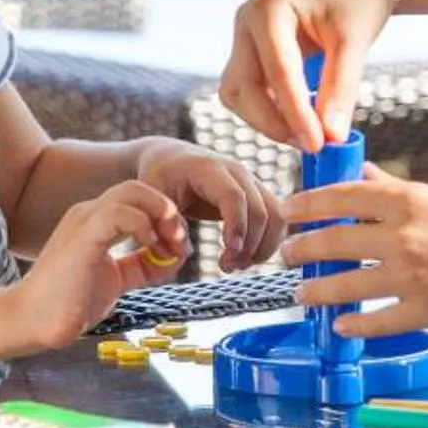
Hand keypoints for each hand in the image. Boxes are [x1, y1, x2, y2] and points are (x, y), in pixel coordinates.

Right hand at [10, 181, 185, 348]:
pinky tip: (150, 248)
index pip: (139, 200)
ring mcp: (84, 221)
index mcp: (95, 221)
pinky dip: (143, 225)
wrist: (33, 321)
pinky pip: (118, 213)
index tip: (180, 249)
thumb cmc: (70, 303)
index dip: (166, 219)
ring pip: (132, 191)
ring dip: (162, 214)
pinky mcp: (82, 236)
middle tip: (181, 242)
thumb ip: (142, 266)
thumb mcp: (117, 280)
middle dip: (169, 211)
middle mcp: (89, 214)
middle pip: (139, 188)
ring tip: (171, 245)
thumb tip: (173, 258)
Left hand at [136, 140, 285, 269]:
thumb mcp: (152, 197)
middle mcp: (236, 171)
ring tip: (238, 265)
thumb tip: (183, 251)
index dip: (236, 226)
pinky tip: (248, 258)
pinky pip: (276, 219)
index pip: (233, 196)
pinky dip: (269, 242)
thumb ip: (163, 224)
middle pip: (260, 209)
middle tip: (228, 267)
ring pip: (276, 215)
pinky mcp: (257, 194)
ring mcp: (251, 182)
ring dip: (264, 247)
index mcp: (208, 168)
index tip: (230, 254)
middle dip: (250, 245)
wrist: (171, 160)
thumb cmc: (159, 178)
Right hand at [221, 0, 399, 150]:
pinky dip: (273, 111)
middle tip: (314, 145)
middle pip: (242, 88)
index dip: (296, 113)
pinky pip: (251, 93)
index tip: (320, 144)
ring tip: (311, 134)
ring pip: (239, 95)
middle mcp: (246, 22)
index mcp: (268, 8)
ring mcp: (245, 38)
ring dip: (268, 120)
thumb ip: (341, 88)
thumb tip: (332, 137)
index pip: (277, 71)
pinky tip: (305, 121)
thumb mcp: (355, 40)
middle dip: (273, 121)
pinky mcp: (253, 54)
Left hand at [279, 166, 427, 336]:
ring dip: (316, 290)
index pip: (341, 196)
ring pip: (346, 285)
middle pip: (333, 241)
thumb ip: (395, 190)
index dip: (307, 205)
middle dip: (301, 249)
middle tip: (286, 254)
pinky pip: (378, 321)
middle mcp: (405, 235)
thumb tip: (364, 175)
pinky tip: (341, 325)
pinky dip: (354, 324)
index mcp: (409, 199)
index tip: (288, 211)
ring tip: (301, 292)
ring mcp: (414, 275)